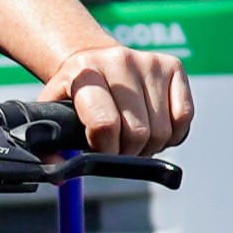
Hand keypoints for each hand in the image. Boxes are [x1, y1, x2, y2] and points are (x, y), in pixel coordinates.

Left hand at [47, 42, 192, 156]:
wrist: (92, 57)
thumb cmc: (74, 93)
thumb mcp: (53, 112)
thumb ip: (49, 144)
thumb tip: (60, 175)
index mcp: (85, 73)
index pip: (105, 124)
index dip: (105, 149)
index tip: (100, 150)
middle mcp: (119, 61)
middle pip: (138, 132)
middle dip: (128, 152)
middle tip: (119, 149)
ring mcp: (149, 62)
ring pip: (162, 130)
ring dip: (150, 146)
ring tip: (134, 138)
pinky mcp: (173, 66)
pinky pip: (184, 117)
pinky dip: (172, 135)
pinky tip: (156, 129)